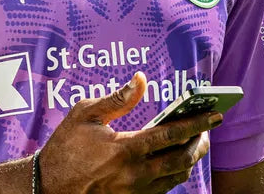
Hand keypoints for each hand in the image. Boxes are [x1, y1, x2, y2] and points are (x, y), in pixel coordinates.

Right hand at [37, 71, 221, 193]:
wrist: (49, 185)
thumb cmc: (65, 147)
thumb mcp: (84, 115)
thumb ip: (117, 99)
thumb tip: (141, 80)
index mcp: (125, 149)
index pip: (171, 134)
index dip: (197, 123)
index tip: (214, 114)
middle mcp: (135, 173)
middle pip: (182, 158)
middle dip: (199, 142)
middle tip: (207, 129)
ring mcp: (136, 190)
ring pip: (177, 176)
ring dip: (190, 159)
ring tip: (194, 143)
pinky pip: (165, 187)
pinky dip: (174, 173)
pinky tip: (173, 160)